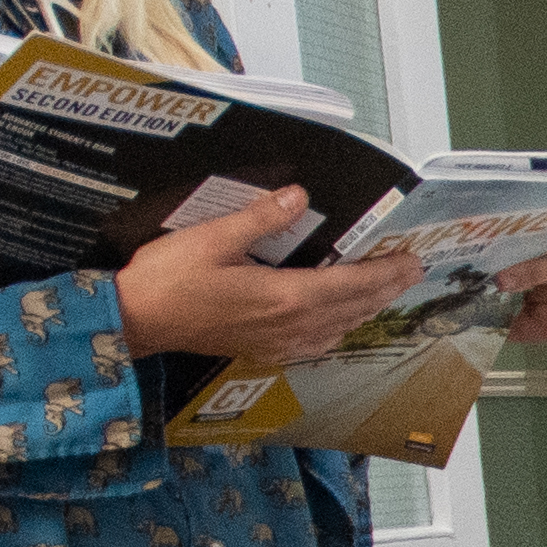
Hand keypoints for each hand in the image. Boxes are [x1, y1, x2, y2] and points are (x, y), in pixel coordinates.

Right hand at [113, 184, 421, 363]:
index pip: (351, 285)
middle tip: (411, 271)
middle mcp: (288, 325)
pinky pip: (314, 343)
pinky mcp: (261, 350)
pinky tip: (339, 320)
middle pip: (352, 308)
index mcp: (283, 297)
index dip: (385, 273)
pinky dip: (337, 328)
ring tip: (384, 290)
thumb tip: (298, 195)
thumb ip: (260, 218)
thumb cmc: (168, 278)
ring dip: (365, 308)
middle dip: (385, 289)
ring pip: (338, 327)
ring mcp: (276, 343)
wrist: (134, 321)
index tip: (412, 261)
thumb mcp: (212, 237)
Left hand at [497, 239, 546, 335]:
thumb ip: (501, 249)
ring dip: (539, 299)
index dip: (533, 250)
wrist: (508, 314)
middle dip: (533, 274)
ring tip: (526, 300)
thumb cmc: (508, 281)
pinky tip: (537, 314)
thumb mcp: (500, 261)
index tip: (503, 267)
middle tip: (504, 284)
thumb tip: (483, 237)